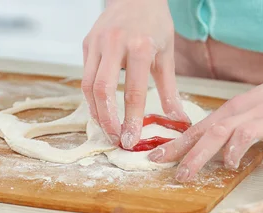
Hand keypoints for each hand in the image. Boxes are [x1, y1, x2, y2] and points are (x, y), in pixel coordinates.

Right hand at [81, 0, 188, 148]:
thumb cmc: (154, 22)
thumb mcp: (166, 54)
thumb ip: (169, 90)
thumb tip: (178, 120)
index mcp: (139, 46)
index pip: (132, 92)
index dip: (131, 120)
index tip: (131, 140)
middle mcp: (114, 43)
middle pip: (102, 91)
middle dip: (107, 120)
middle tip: (115, 139)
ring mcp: (96, 43)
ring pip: (88, 86)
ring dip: (95, 112)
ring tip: (106, 129)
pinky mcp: (87, 43)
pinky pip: (85, 76)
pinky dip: (91, 98)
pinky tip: (100, 110)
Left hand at [149, 23, 262, 181]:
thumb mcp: (244, 110)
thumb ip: (223, 130)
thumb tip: (199, 151)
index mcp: (231, 112)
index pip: (197, 130)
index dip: (175, 146)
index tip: (153, 160)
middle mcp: (246, 115)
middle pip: (214, 134)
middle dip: (194, 156)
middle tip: (180, 176)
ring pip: (243, 134)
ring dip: (231, 152)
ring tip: (227, 167)